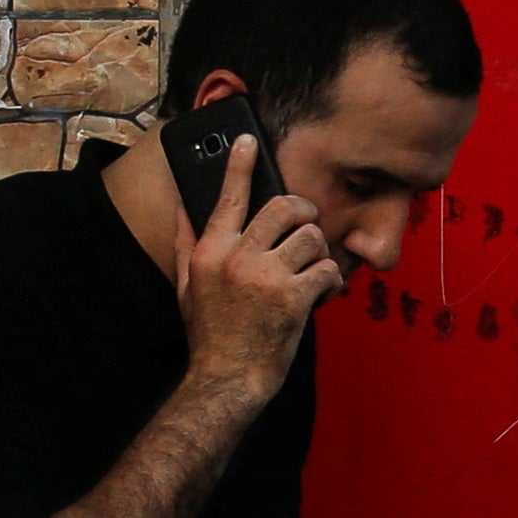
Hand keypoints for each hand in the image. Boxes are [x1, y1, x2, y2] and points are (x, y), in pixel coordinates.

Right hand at [179, 133, 339, 398]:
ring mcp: (266, 276)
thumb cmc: (210, 333)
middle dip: (303, 213)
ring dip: (319, 252)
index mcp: (210, 250)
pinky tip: (323, 293)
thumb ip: (187, 243)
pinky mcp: (293, 296)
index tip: (249, 140)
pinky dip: (332, 281)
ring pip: (311, 237)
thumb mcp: (188, 285)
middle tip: (307, 226)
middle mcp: (237, 257)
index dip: (240, 165)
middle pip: (283, 208)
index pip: (227, 197)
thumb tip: (184, 206)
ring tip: (311, 269)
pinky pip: (327, 269)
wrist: (227, 377)